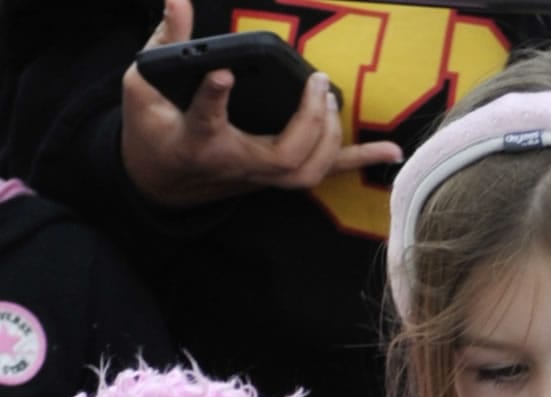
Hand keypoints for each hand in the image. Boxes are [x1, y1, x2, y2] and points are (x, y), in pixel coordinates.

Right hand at [121, 0, 401, 206]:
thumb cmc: (153, 131)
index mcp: (196, 140)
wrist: (161, 184)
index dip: (214, 99)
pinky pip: (324, 172)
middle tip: (316, 82)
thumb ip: (163, 42)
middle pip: (283, 157)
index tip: (223, 75)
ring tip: (331, 98)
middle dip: (307, 122)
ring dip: (329, 136)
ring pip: (307, 170)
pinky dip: (359, 160)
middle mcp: (236, 163)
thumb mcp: (141, 87)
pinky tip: (393, 151)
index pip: (206, 121)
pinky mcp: (277, 175)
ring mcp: (261, 175)